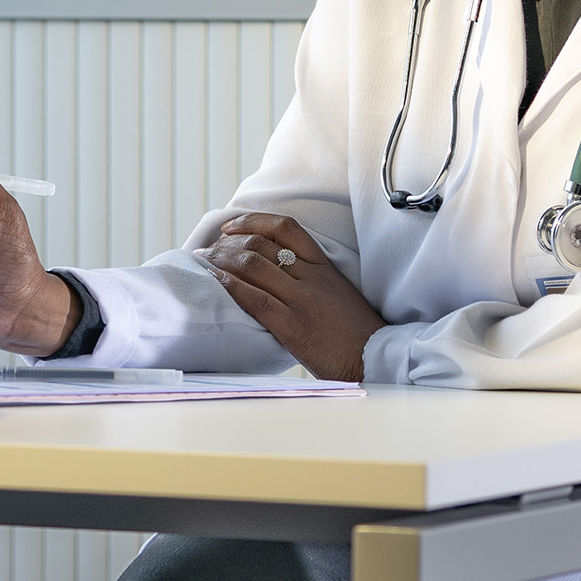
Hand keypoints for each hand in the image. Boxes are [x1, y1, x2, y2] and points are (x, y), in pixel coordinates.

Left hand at [201, 211, 384, 381]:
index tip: (231, 227)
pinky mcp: (293, 326)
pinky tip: (216, 282)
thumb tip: (276, 275)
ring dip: (222, 261)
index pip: (286, 227)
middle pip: (262, 244)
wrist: (375, 359)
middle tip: (209, 251)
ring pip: (254, 265)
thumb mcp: (337, 293)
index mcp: (324, 266)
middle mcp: (312, 277)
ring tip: (205, 264)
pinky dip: (230, 286)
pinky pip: (255, 298)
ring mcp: (302, 300)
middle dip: (228, 244)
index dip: (253, 221)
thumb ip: (311, 280)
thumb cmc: (355, 332)